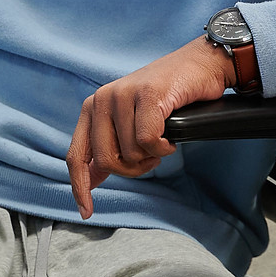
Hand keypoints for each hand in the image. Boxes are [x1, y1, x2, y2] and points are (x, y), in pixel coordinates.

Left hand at [66, 37, 234, 217]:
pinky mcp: (146, 94)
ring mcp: (123, 94)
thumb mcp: (128, 122)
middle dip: (132, 170)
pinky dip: (163, 147)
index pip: (76, 155)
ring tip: (162, 140)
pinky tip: (170, 136)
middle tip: (150, 159)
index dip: (80, 187)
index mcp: (92, 107)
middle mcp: (102, 99)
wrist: (199, 65)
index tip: (86, 212)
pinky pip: (148, 141)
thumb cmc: (166, 97)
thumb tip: (90, 180)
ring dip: (151, 156)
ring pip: (129, 153)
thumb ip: (108, 147)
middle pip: (106, 161)